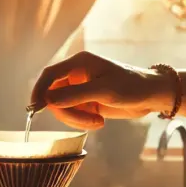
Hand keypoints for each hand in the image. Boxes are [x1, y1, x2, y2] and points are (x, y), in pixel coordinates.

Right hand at [30, 51, 172, 129]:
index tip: (34, 109)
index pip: (50, 75)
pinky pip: (72, 114)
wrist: (151, 96)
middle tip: (85, 122)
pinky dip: (81, 122)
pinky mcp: (86, 102)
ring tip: (97, 123)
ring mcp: (80, 89)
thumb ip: (75, 95)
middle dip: (66, 112)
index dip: (39, 90)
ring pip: (62, 108)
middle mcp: (76, 74)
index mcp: (79, 63)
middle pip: (53, 95)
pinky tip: (98, 122)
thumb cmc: (131, 86)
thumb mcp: (104, 91)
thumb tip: (48, 100)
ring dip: (76, 119)